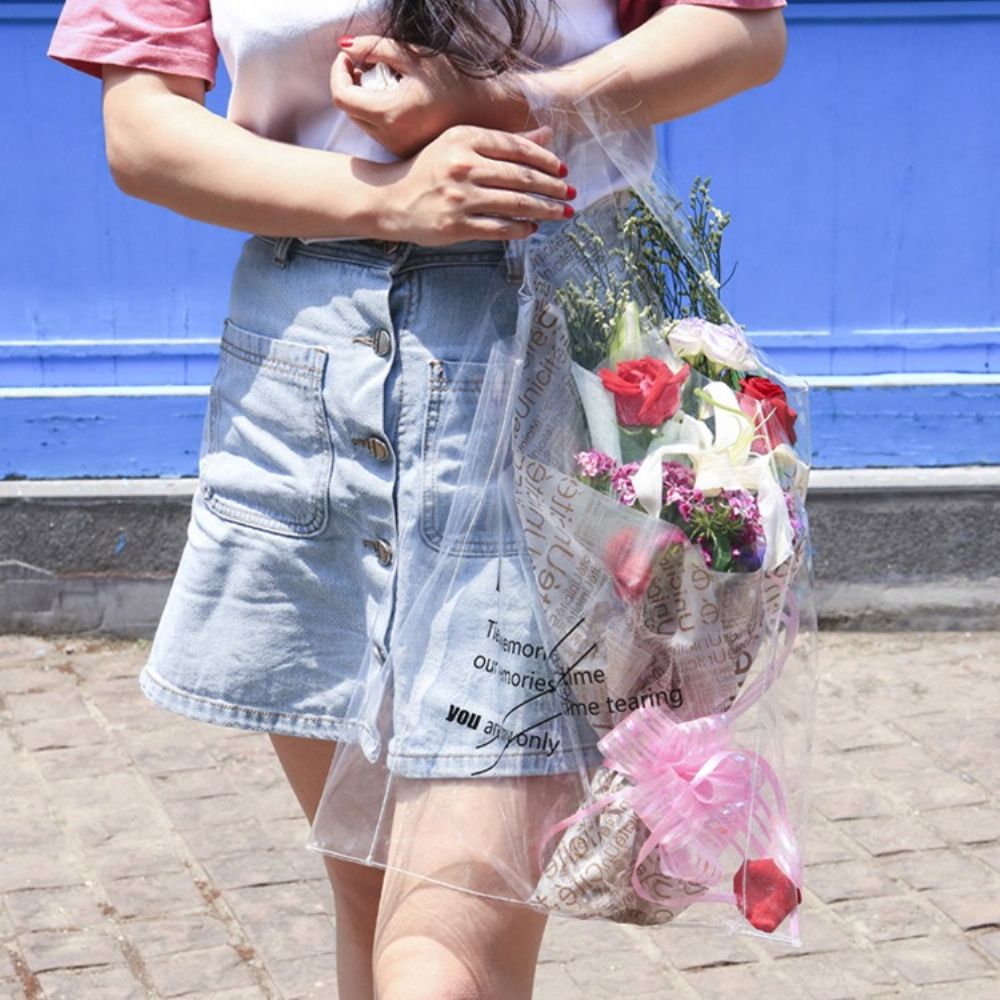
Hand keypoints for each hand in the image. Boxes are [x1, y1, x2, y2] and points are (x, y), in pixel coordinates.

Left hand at [330, 36, 531, 158]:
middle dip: (350, 84)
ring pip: (363, 123)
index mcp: (390, 114)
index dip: (338, 71)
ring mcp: (398, 149)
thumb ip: (375, 47)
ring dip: (364, 99)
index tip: (350, 56)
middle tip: (364, 64)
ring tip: (384, 80)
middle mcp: (390, 138)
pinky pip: (379, 134)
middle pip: (349, 111)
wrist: (487, 111)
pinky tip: (397, 99)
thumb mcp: (414, 55)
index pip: (341, 95)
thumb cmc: (455, 80)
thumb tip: (346, 47)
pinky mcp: (406, 154)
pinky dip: (379, 114)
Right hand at [375, 123, 574, 245]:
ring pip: (515, 203)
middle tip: (571, 193)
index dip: (545, 160)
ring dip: (545, 209)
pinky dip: (521, 228)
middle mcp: (463, 166)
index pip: (516, 148)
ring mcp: (459, 198)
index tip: (563, 169)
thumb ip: (503, 142)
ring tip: (563, 212)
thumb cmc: (429, 170)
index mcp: (465, 139)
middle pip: (521, 177)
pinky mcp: (456, 225)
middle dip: (552, 187)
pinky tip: (534, 226)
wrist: (390, 200)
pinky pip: (499, 228)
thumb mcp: (461, 146)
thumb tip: (547, 136)